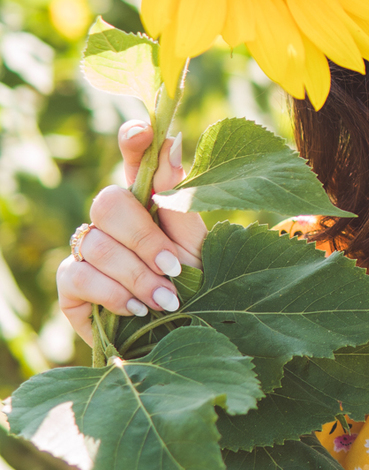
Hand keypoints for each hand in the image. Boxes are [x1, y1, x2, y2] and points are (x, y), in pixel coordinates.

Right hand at [57, 122, 206, 342]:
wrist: (182, 339)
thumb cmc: (195, 289)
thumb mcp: (197, 245)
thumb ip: (180, 198)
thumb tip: (172, 139)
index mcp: (147, 202)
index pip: (133, 159)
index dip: (133, 141)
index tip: (144, 131)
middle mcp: (112, 221)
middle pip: (107, 202)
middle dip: (144, 238)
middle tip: (173, 268)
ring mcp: (87, 251)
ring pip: (97, 243)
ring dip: (136, 274)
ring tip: (165, 299)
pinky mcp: (71, 286)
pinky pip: (79, 275)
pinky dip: (112, 293)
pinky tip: (136, 309)